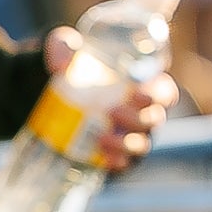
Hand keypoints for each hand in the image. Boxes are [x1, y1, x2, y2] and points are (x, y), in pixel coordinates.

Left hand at [39, 29, 184, 173]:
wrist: (46, 96)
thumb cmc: (70, 67)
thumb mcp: (65, 49)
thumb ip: (63, 46)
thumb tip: (62, 64)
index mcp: (143, 86)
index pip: (165, 93)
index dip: (158, 95)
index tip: (137, 93)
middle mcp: (143, 113)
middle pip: (154, 120)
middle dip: (138, 119)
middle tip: (112, 112)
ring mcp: (130, 137)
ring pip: (142, 144)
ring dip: (128, 143)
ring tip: (103, 139)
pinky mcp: (114, 155)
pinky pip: (126, 164)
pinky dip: (120, 163)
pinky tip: (106, 160)